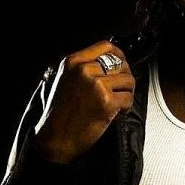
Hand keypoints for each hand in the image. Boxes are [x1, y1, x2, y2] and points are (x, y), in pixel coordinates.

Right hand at [33, 41, 134, 163]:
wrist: (55, 138)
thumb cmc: (59, 114)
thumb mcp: (64, 81)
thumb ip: (82, 69)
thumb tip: (109, 63)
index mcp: (73, 62)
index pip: (105, 47)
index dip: (119, 55)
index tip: (122, 63)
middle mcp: (84, 70)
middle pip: (120, 65)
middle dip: (125, 78)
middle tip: (121, 90)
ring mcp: (97, 85)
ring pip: (128, 81)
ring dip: (127, 93)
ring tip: (118, 103)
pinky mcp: (107, 102)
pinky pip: (129, 98)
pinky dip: (127, 107)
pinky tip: (117, 113)